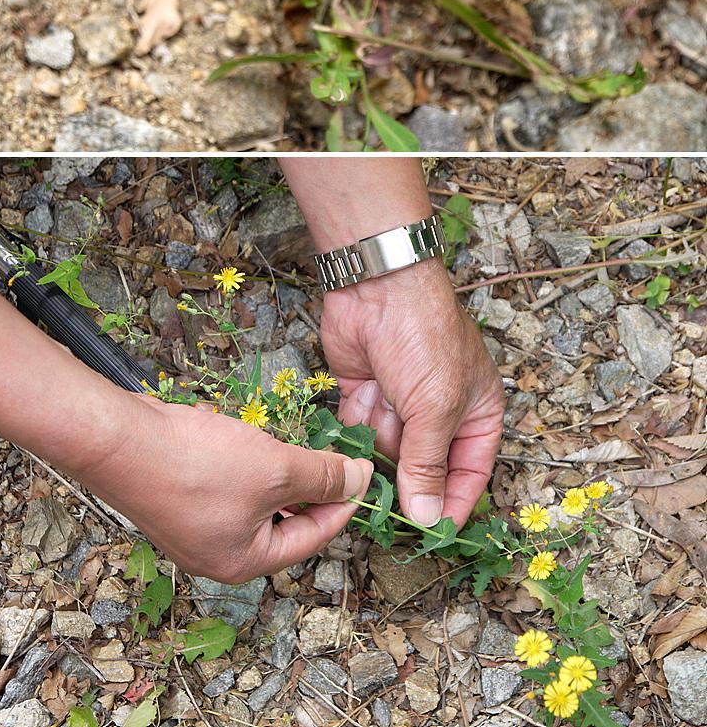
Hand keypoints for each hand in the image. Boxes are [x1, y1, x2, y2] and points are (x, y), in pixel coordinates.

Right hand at [84, 395, 372, 582]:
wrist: (121, 442)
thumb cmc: (195, 464)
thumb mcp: (275, 468)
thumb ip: (321, 476)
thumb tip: (361, 479)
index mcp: (245, 562)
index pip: (311, 538)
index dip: (342, 504)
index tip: (361, 475)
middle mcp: (217, 556)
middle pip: (282, 524)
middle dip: (307, 489)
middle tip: (330, 458)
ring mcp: (193, 531)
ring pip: (254, 505)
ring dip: (276, 477)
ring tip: (290, 446)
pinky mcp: (177, 502)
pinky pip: (227, 490)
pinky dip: (245, 469)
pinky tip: (247, 442)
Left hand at [319, 259, 504, 529]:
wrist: (377, 286)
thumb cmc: (424, 336)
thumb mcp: (435, 407)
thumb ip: (427, 464)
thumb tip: (428, 519)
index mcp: (475, 413)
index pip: (469, 474)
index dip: (451, 505)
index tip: (432, 537)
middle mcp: (439, 412)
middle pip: (423, 468)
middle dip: (405, 483)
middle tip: (385, 509)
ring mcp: (400, 403)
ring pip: (386, 454)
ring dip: (375, 456)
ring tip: (369, 448)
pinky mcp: (364, 395)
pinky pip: (356, 433)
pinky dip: (350, 436)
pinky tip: (349, 433)